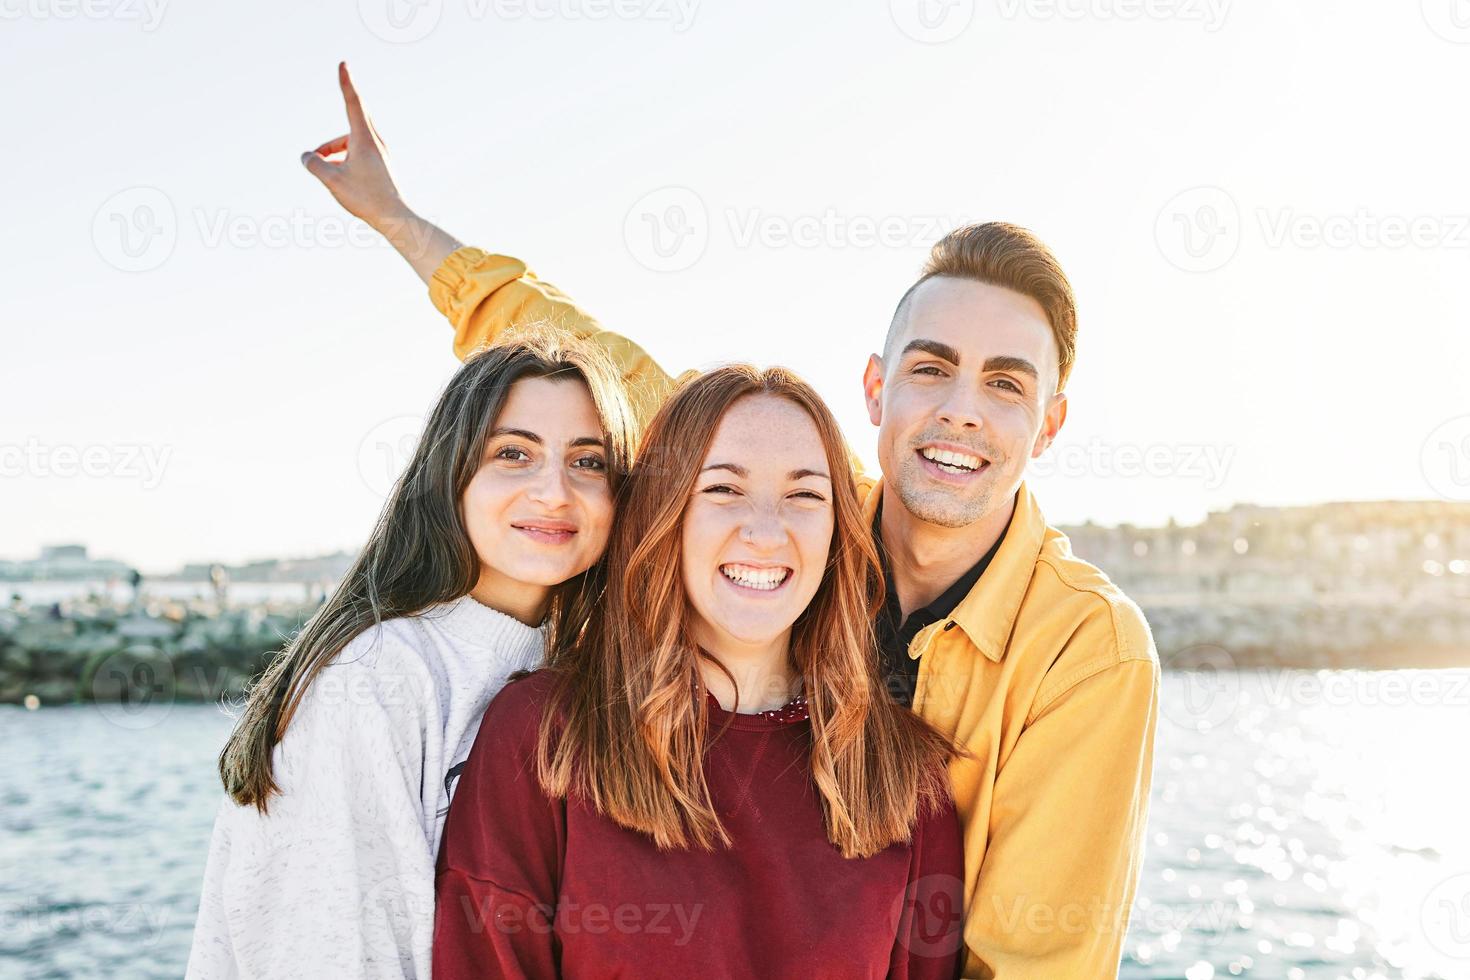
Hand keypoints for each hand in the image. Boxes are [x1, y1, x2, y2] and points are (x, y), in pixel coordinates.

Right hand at [301, 63, 407, 230]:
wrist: (396, 218)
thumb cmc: (366, 198)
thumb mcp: (332, 180)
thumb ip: (314, 164)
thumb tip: (307, 156)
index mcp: (365, 138)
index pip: (353, 102)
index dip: (346, 83)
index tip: (343, 64)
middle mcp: (375, 142)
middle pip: (349, 126)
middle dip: (330, 141)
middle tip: (320, 156)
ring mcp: (381, 154)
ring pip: (351, 143)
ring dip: (334, 152)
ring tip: (323, 170)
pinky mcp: (382, 166)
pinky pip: (358, 154)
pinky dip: (344, 160)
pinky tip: (337, 177)